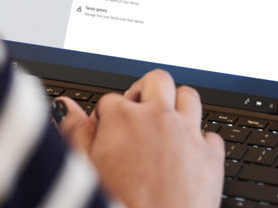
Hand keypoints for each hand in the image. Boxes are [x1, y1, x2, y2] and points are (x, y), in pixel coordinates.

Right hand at [56, 69, 224, 207]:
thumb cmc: (118, 206)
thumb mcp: (84, 169)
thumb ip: (76, 132)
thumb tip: (66, 106)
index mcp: (124, 119)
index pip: (111, 99)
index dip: (106, 115)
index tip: (106, 130)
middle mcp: (159, 118)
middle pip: (157, 81)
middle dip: (145, 91)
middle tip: (139, 110)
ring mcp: (188, 134)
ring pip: (189, 97)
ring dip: (178, 106)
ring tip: (167, 124)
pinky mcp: (211, 156)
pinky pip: (210, 135)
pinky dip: (200, 142)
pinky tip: (188, 157)